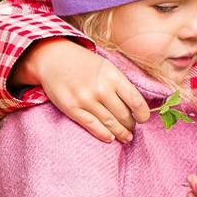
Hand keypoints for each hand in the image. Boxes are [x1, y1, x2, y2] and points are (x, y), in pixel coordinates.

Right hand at [17, 39, 152, 141]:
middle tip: (132, 128)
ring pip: (110, 124)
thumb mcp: (106, 66)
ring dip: (120, 133)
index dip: (143, 114)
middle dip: (130, 125)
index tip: (143, 119)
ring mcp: (86, 100)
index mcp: (113, 76)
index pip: (136, 101)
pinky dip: (104, 134)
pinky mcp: (72, 109)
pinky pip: (92, 126)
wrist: (53, 58)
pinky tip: (110, 138)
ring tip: (125, 137)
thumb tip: (136, 105)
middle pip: (124, 115)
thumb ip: (120, 83)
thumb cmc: (83, 63)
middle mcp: (101, 89)